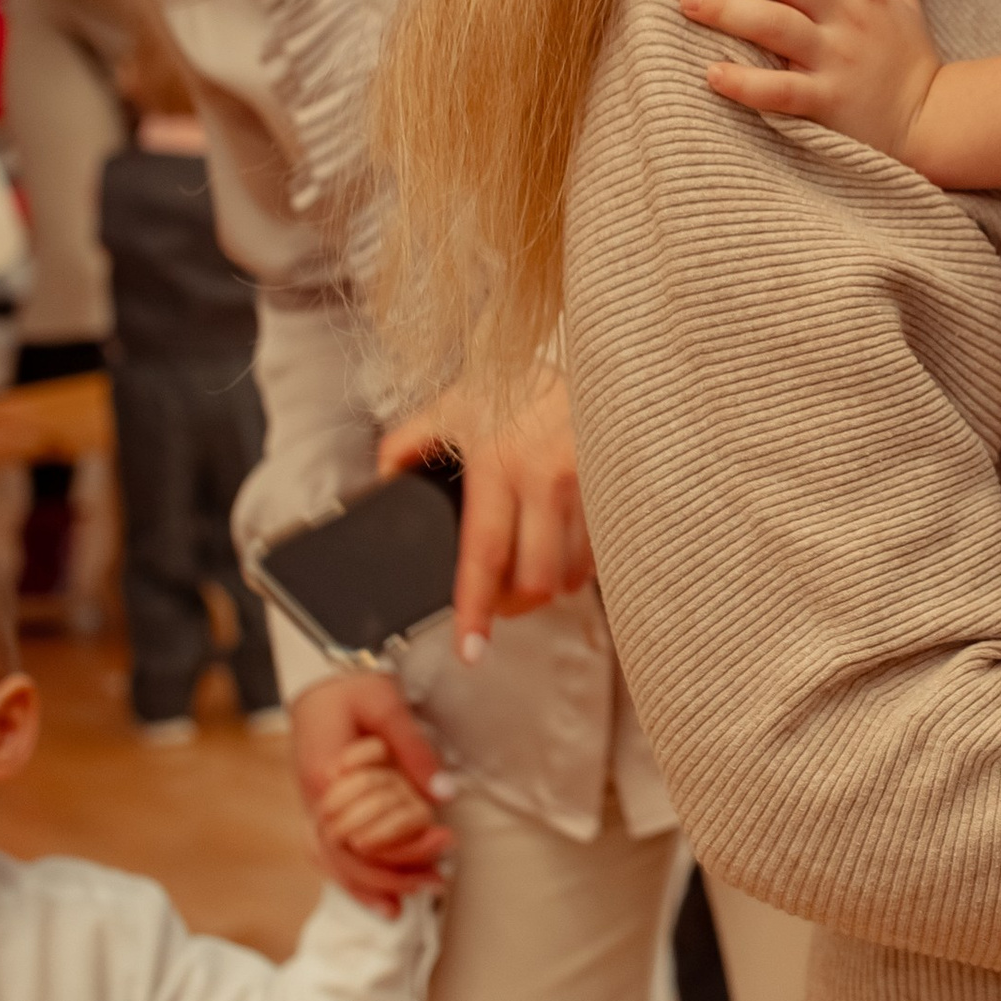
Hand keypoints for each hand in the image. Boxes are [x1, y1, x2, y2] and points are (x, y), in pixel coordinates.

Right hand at [291, 671, 447, 906]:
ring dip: (373, 886)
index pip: (362, 833)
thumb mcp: (386, 704)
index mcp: (327, 777)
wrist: (316, 678)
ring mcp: (311, 808)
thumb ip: (412, 749)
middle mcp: (313, 801)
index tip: (444, 842)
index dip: (404, 847)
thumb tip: (442, 794)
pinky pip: (327, 856)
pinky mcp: (317, 810)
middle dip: (394, 875)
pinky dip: (351, 880)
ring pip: (334, 864)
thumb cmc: (351, 687)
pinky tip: (379, 897)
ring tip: (414, 899)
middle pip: (347, 858)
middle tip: (440, 879)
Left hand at [377, 375, 594, 660]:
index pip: (485, 554)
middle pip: (537, 580)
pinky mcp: (619, 487)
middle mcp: (548, 477)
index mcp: (498, 464)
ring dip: (549, 585)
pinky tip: (562, 547)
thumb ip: (407, 444)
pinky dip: (579, 564)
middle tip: (500, 600)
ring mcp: (591, 484)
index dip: (477, 609)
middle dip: (516, 604)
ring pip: (573, 574)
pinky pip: (601, 552)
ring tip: (531, 567)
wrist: (585, 350)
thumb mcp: (449, 405)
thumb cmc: (511, 382)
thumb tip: (381, 482)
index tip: (471, 649)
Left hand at [683, 0, 942, 167]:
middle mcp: (848, 22)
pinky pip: (780, 92)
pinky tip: (712, 74)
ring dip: (729, 11)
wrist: (931, 125)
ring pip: (777, 27)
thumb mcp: (907, 6)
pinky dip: (745, 84)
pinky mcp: (826, 104)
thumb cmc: (909, 62)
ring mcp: (836, 63)